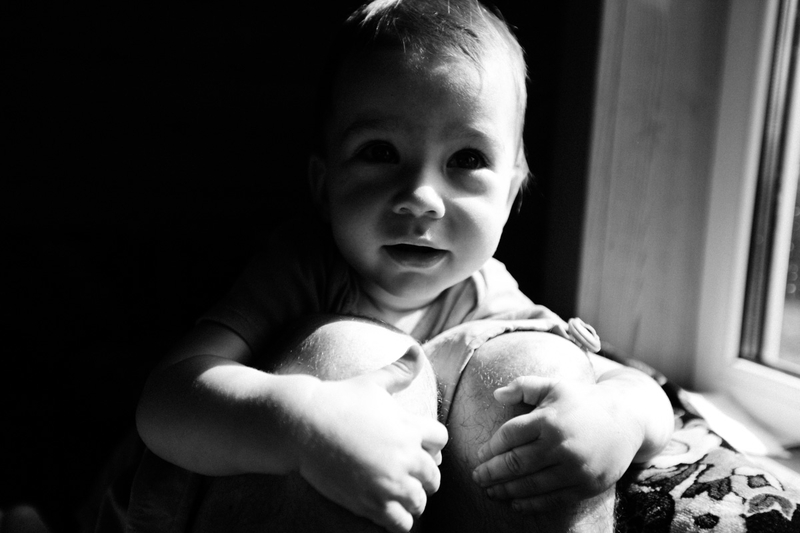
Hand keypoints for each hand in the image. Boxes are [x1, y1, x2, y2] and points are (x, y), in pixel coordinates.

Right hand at [295, 344, 447, 532]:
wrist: (302, 424)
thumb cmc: (337, 400)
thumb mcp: (372, 383)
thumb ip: (399, 371)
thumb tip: (415, 350)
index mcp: (409, 426)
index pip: (441, 440)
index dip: (429, 444)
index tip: (412, 446)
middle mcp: (405, 456)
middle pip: (434, 476)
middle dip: (421, 476)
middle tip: (400, 473)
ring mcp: (389, 482)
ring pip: (420, 502)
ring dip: (410, 499)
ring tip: (392, 493)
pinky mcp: (372, 502)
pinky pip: (402, 524)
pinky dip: (397, 521)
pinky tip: (382, 508)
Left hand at [471, 376, 638, 513]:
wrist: (626, 418)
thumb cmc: (582, 400)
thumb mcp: (553, 386)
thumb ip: (523, 386)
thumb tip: (496, 394)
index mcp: (548, 419)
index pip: (508, 436)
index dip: (490, 447)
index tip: (479, 454)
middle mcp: (560, 444)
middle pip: (515, 463)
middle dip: (490, 472)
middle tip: (476, 476)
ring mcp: (574, 467)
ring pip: (530, 484)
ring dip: (505, 490)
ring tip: (490, 491)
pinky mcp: (586, 485)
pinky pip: (552, 499)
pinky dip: (530, 503)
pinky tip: (515, 502)